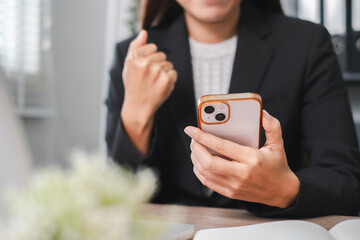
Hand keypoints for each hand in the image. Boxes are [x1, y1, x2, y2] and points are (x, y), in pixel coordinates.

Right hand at [121, 30, 176, 155]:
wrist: (138, 107)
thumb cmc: (134, 85)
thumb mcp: (129, 65)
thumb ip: (136, 47)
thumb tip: (144, 32)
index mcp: (134, 58)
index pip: (153, 47)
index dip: (150, 58)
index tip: (145, 69)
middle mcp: (144, 63)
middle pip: (162, 55)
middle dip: (158, 65)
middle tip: (149, 78)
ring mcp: (156, 72)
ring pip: (169, 65)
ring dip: (164, 73)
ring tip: (154, 83)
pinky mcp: (166, 81)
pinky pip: (174, 73)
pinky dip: (170, 81)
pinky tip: (160, 87)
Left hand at [184, 110, 299, 207]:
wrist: (281, 191)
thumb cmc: (277, 165)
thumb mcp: (278, 144)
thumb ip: (272, 126)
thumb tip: (261, 113)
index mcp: (251, 159)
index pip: (221, 146)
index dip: (203, 136)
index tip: (191, 129)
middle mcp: (241, 173)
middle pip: (208, 162)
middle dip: (195, 149)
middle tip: (193, 139)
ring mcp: (234, 185)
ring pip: (205, 173)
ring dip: (195, 159)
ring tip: (195, 148)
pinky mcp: (230, 193)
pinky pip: (208, 182)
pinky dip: (199, 171)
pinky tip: (199, 162)